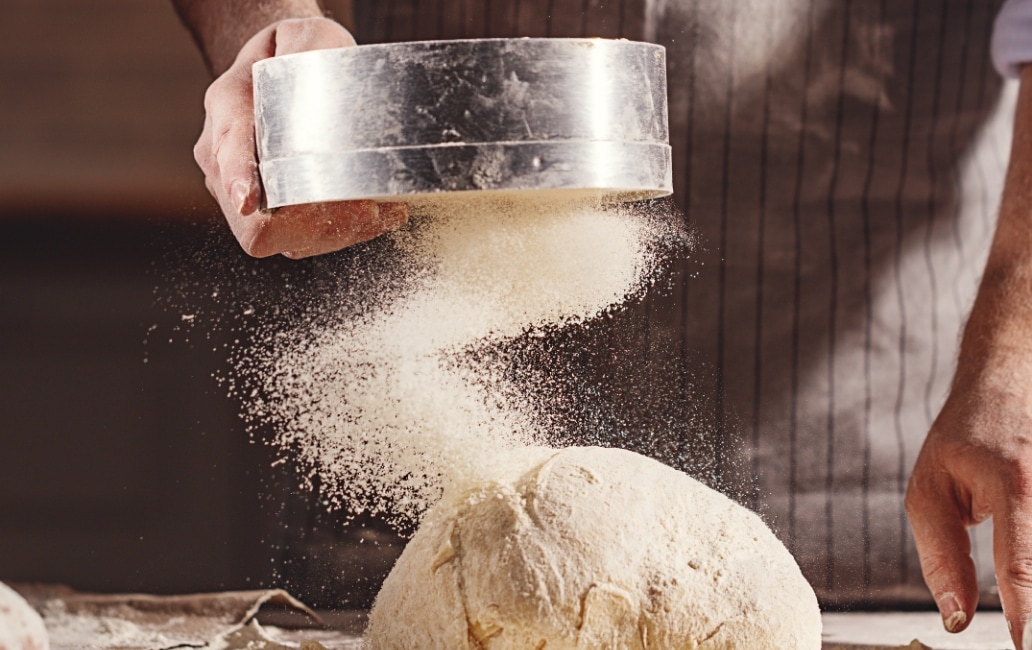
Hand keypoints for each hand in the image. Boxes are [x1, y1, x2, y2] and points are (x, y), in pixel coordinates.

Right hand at [192, 17, 407, 257]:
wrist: (279, 69)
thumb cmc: (298, 52)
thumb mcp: (307, 37)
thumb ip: (310, 50)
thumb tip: (326, 80)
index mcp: (228, 109)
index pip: (227, 153)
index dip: (238, 180)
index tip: (249, 199)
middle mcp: (223, 158)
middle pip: (253, 219)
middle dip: (312, 224)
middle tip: (368, 209)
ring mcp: (239, 191)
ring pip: (280, 238)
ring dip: (334, 233)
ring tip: (382, 211)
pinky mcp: (267, 211)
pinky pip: (296, 240)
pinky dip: (337, 234)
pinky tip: (376, 216)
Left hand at [906, 344, 1031, 646]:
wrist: (1010, 383)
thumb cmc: (963, 440)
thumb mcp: (929, 489)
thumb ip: (940, 554)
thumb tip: (956, 616)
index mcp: (1013, 484)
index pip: (1022, 565)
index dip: (1025, 616)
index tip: (1020, 646)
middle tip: (1019, 632)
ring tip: (1020, 603)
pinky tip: (1026, 580)